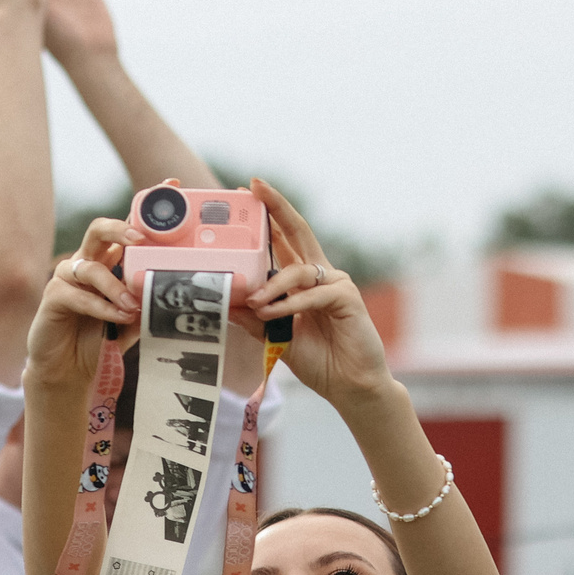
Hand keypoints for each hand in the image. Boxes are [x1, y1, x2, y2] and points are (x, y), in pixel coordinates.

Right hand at [26, 219, 141, 394]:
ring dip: (115, 287)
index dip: (134, 225)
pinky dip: (101, 306)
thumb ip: (144, 306)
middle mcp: (85, 266)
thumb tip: (168, 295)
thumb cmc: (99, 342)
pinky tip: (118, 316)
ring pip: (91, 268)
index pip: (119, 238)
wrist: (69, 371)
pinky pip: (77, 295)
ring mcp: (66, 280)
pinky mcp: (53, 297)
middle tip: (140, 240)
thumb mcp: (130, 323)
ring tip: (133, 307)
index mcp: (105, 266)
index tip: (157, 224)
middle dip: (119, 230)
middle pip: (97, 232)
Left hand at [238, 179, 393, 410]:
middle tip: (255, 187)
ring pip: (297, 271)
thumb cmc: (319, 361)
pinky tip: (274, 314)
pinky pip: (312, 294)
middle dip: (277, 207)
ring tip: (254, 302)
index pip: (284, 241)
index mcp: (305, 280)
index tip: (247, 192)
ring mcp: (337, 284)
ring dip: (272, 285)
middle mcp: (322, 275)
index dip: (268, 216)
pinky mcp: (347, 298)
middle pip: (298, 232)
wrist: (350, 387)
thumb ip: (253, 318)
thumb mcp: (276, 337)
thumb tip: (223, 301)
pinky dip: (290, 305)